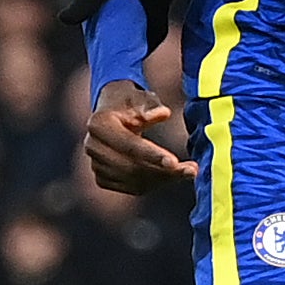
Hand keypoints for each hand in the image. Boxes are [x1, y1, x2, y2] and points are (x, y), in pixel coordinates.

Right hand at [84, 78, 192, 194]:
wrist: (112, 112)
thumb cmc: (130, 102)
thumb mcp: (141, 96)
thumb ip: (151, 106)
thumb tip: (164, 114)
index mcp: (99, 124)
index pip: (129, 145)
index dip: (152, 155)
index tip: (175, 162)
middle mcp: (93, 147)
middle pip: (131, 167)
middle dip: (163, 171)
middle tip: (191, 170)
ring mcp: (95, 164)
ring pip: (133, 181)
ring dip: (163, 179)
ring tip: (187, 172)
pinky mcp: (102, 177)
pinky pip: (132, 188)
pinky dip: (154, 184)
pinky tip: (171, 175)